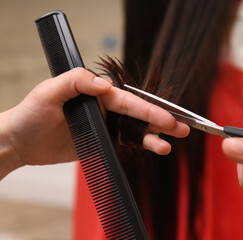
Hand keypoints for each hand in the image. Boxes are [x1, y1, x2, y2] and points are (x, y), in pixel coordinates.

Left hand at [0, 68, 188, 178]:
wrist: (20, 142)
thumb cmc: (30, 114)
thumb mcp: (49, 92)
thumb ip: (77, 82)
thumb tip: (107, 85)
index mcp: (96, 94)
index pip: (128, 101)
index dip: (149, 109)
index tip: (166, 118)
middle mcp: (104, 109)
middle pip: (139, 114)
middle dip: (161, 120)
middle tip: (183, 128)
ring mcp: (105, 125)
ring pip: (136, 129)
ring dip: (155, 135)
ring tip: (172, 142)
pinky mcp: (102, 141)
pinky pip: (126, 142)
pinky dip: (142, 145)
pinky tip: (155, 147)